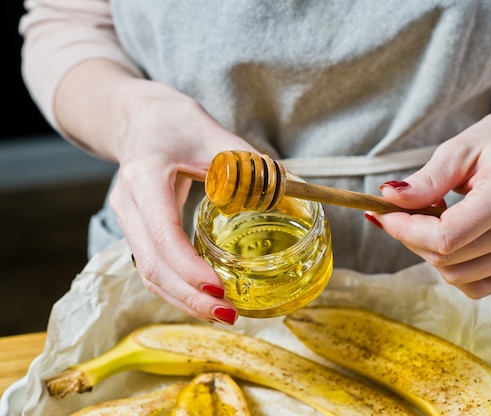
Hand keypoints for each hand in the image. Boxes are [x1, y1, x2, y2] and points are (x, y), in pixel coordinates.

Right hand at [105, 79, 256, 323]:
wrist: (136, 118)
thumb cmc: (174, 122)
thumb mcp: (214, 134)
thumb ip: (250, 165)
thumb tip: (292, 193)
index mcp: (144, 176)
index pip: (162, 232)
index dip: (189, 266)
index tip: (219, 287)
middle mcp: (128, 203)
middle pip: (151, 265)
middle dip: (189, 296)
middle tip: (228, 314)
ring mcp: (127, 219)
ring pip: (147, 273)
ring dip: (182, 299)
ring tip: (221, 313)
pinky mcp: (136, 230)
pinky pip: (151, 267)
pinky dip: (177, 287)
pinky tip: (203, 295)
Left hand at [373, 102, 490, 297]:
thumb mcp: (460, 149)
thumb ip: (426, 180)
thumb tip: (388, 198)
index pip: (445, 237)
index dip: (405, 230)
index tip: (384, 214)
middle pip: (444, 259)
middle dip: (411, 237)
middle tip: (403, 211)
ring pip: (454, 276)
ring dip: (429, 252)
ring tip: (434, 219)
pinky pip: (473, 285)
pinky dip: (451, 267)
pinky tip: (452, 238)